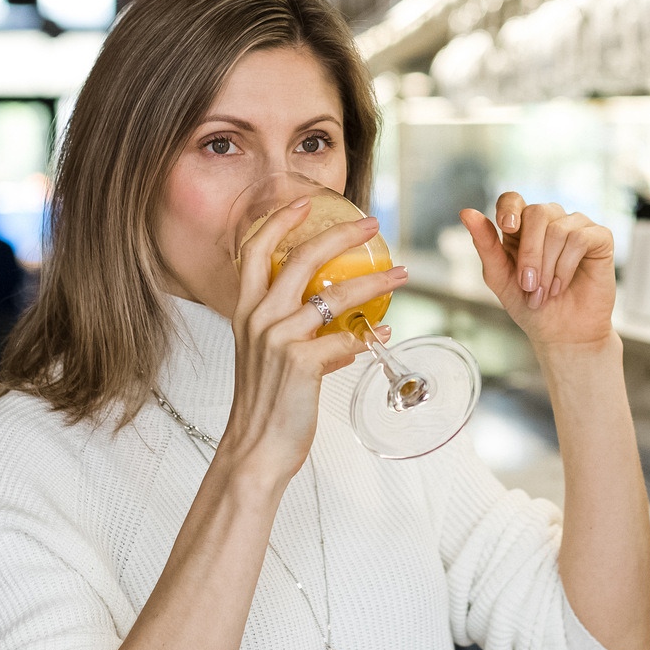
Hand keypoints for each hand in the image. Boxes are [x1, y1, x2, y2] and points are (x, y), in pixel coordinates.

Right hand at [217, 197, 406, 483]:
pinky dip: (368, 338)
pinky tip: (383, 338)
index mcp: (247, 311)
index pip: (257, 251)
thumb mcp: (269, 358)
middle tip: (373, 223)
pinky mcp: (300, 362)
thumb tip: (346, 334)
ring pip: (335, 295)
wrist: (254, 448)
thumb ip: (298, 335)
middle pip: (302, 258)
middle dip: (341, 235)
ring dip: (374, 282)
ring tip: (402, 274)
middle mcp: (259, 317)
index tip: (306, 202)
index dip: (280, 221)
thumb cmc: (265, 404)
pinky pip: (345, 340)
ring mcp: (278, 338)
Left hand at [460, 194, 614, 350]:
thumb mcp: (500, 278)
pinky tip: (562, 285)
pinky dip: (566, 266)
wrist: (563, 335)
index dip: (510, 208)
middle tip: (528, 285)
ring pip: (558, 228)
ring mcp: (576, 227)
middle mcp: (550, 221)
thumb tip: (466, 212)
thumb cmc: (532, 307)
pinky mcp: (600, 238)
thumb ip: (485, 245)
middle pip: (536, 213)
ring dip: (548, 267)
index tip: (508, 227)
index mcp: (522, 228)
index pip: (513, 199)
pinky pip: (580, 238)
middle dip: (530, 253)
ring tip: (545, 292)